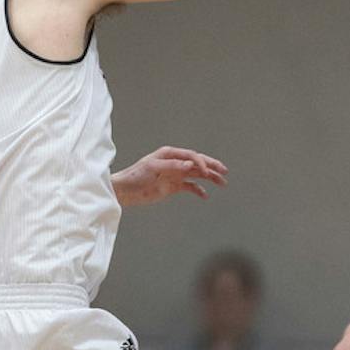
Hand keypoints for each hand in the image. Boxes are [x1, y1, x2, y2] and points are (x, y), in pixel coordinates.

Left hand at [111, 146, 227, 206]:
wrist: (125, 191)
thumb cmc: (135, 176)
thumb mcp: (153, 169)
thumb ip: (172, 166)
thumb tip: (190, 164)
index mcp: (169, 154)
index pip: (191, 155)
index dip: (201, 162)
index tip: (208, 171)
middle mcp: (174, 162)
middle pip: (197, 163)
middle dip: (212, 166)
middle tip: (225, 171)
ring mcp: (174, 174)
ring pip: (196, 174)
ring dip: (210, 178)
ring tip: (222, 183)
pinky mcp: (173, 186)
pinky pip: (189, 186)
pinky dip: (198, 190)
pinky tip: (205, 195)